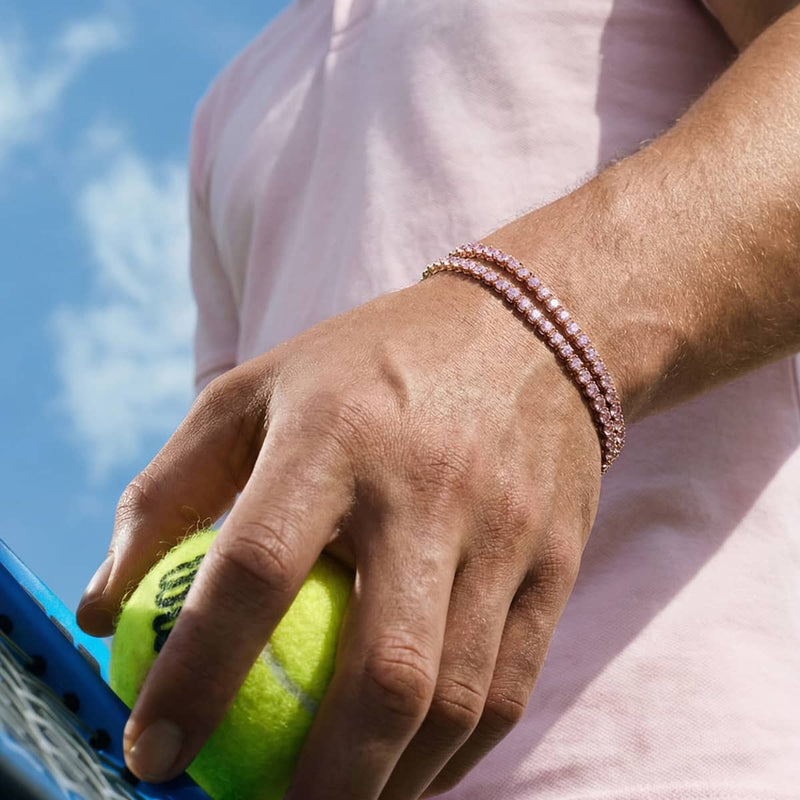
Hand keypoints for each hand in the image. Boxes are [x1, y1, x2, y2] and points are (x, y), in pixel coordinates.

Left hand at [77, 270, 600, 798]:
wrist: (527, 333)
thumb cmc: (372, 366)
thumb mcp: (256, 391)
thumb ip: (168, 490)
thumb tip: (102, 611)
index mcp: (337, 433)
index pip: (257, 569)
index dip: (195, 674)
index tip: (152, 754)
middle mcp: (429, 488)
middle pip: (383, 669)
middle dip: (320, 784)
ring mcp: (506, 530)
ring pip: (456, 698)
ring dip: (389, 785)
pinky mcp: (556, 562)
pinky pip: (510, 687)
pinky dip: (454, 757)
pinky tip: (406, 774)